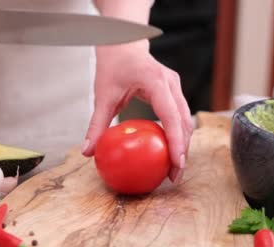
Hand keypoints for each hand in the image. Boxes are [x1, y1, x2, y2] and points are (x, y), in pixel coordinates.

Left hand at [82, 42, 192, 183]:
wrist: (122, 45)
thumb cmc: (113, 67)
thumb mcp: (102, 96)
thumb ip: (96, 125)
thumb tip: (88, 152)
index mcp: (156, 82)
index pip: (172, 116)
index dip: (177, 141)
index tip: (176, 163)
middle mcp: (171, 84)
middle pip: (184, 122)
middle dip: (183, 150)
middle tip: (174, 175)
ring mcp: (175, 87)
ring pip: (186, 120)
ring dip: (183, 145)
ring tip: (174, 169)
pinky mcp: (174, 92)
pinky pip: (180, 117)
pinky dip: (178, 136)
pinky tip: (169, 153)